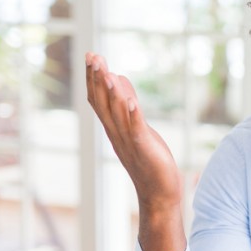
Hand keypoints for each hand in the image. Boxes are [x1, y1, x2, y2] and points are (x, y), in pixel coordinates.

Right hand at [85, 52, 185, 250]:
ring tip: (107, 70)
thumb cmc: (150, 161)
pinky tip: (130, 101)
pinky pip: (136, 131)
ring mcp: (129, 142)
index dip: (94, 78)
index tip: (91, 56)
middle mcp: (117, 134)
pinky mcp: (144, 149)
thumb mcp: (138, 129)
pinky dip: (132, 116)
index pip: (99, 100)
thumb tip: (119, 79)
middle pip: (103, 103)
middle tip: (93, 55)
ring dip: (111, 92)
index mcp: (114, 129)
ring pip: (116, 114)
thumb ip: (127, 106)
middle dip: (97, 79)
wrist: (159, 195)